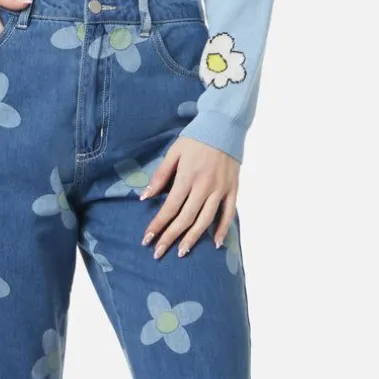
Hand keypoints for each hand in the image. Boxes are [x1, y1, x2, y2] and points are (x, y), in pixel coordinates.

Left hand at [138, 137, 239, 257]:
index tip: (147, 240)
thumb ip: (160, 175)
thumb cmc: (196, 138)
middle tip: (159, 253)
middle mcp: (204, 187)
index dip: (158, 225)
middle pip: (185, 219)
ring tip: (182, 252)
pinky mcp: (233, 189)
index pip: (169, 208)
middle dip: (170, 238)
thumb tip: (145, 197)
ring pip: (205, 220)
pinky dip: (222, 229)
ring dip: (193, 238)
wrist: (225, 125)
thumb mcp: (174, 152)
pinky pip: (228, 213)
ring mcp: (220, 190)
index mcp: (187, 177)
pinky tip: (215, 243)